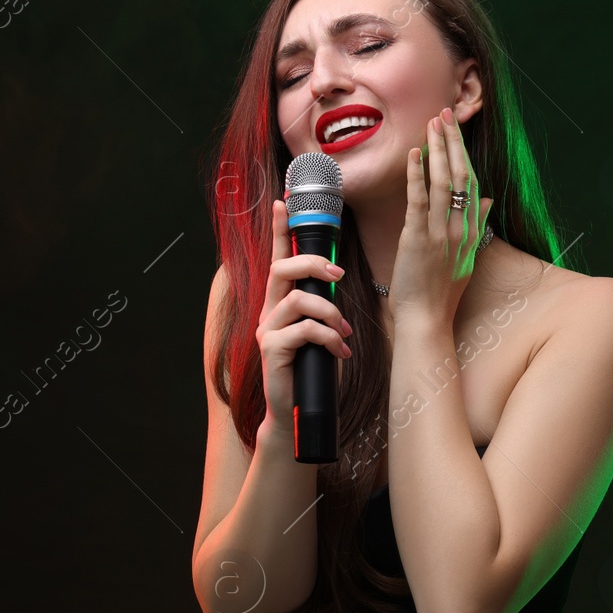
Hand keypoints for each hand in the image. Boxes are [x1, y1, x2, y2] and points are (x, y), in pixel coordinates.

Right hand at [255, 199, 353, 433]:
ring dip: (330, 312)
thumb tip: (337, 279)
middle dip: (314, 264)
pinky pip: (303, 331)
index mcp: (280, 303)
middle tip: (340, 275)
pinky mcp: (272, 350)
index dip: (280, 230)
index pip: (277, 258)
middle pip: (282, 269)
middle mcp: (268, 312)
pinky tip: (340, 352)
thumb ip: (322, 305)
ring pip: (297, 300)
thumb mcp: (320, 331)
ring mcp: (267, 331)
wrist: (295, 411)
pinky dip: (328, 338)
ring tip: (345, 333)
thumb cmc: (312, 369)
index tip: (283, 201)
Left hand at [390, 105, 493, 328]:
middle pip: (463, 176)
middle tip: (445, 113)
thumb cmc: (441, 294)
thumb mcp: (466, 260)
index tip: (457, 130)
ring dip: (439, 150)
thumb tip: (488, 200)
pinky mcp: (419, 239)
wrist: (427, 321)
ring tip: (433, 123)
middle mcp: (461, 229)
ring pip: (444, 183)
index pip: (473, 184)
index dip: (465, 154)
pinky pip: (419, 201)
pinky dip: (417, 176)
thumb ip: (478, 227)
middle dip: (454, 142)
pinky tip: (414, 154)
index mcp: (472, 233)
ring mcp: (441, 233)